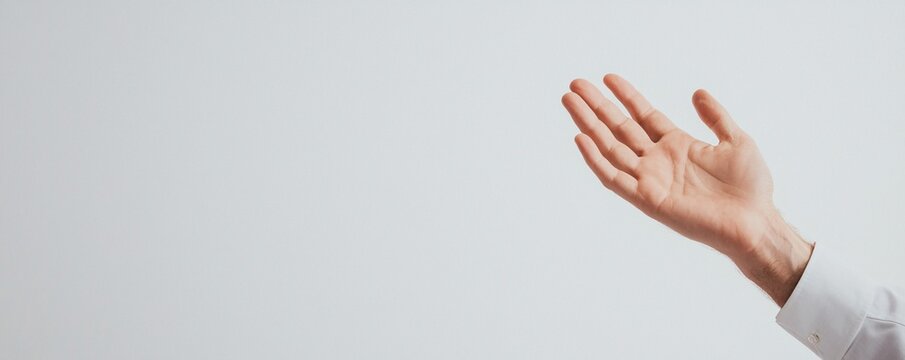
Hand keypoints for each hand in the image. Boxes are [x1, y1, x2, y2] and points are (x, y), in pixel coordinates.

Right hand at [562, 74, 811, 305]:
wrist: (755, 221)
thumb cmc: (750, 188)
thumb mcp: (737, 141)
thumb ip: (716, 116)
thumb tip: (697, 92)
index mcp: (678, 146)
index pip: (643, 115)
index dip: (626, 96)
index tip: (607, 78)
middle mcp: (658, 161)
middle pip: (619, 127)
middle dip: (597, 105)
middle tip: (576, 84)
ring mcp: (649, 179)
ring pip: (610, 146)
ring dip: (589, 124)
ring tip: (570, 101)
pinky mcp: (646, 199)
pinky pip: (614, 177)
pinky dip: (596, 159)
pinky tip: (581, 138)